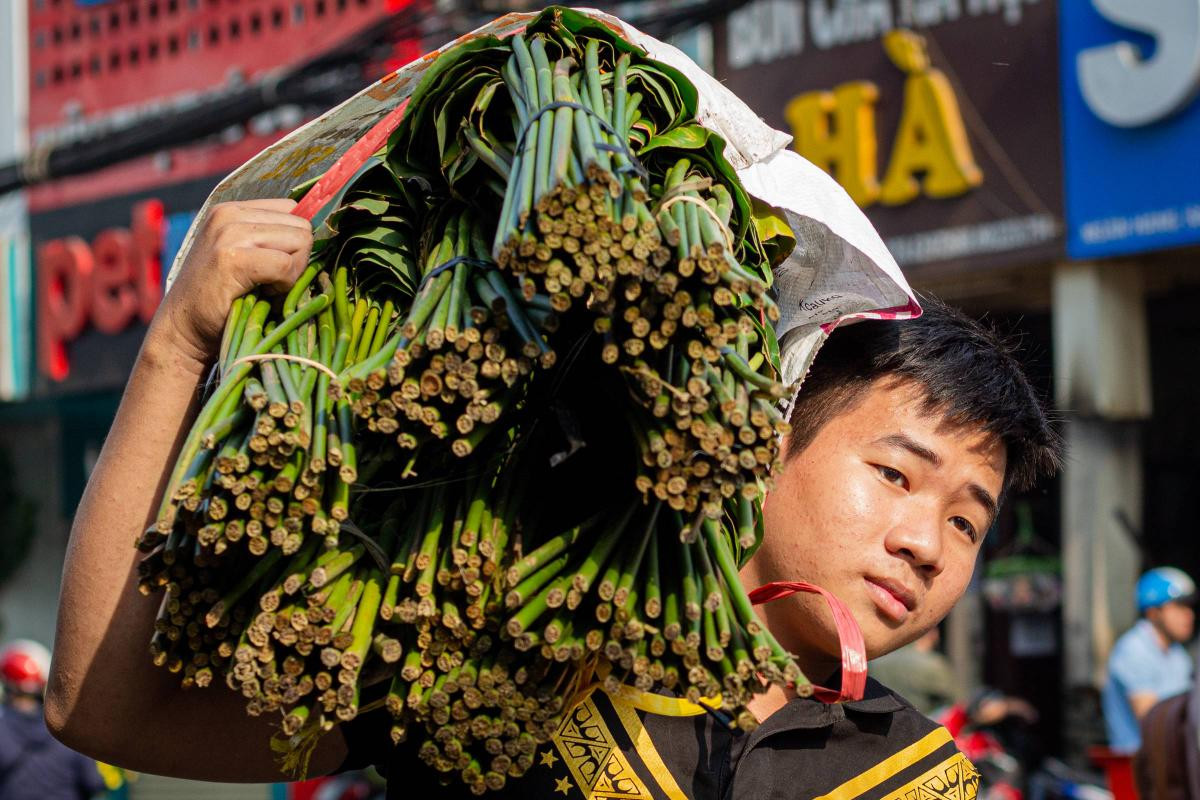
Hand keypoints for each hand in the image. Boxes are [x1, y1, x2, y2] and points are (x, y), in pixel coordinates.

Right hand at [153, 199, 312, 366]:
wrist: (182, 330)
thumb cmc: (221, 299)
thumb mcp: (244, 256)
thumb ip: (271, 240)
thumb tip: (316, 235)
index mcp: (233, 210)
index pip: (293, 210)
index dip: (294, 243)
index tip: (273, 267)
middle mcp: (229, 214)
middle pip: (302, 226)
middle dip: (297, 259)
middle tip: (271, 282)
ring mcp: (229, 233)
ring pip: (300, 242)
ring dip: (292, 273)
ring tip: (265, 288)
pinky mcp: (231, 257)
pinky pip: (286, 265)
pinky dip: (284, 286)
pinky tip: (262, 295)